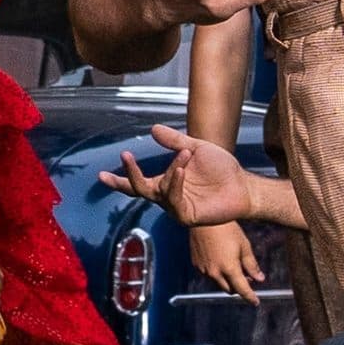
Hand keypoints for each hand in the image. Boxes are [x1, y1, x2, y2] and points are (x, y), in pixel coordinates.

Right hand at [98, 124, 273, 230]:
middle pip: (139, 190)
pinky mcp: (187, 216)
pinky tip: (182, 169)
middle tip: (126, 155)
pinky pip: (174, 198)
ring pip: (160, 190)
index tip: (100, 175)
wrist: (242, 185)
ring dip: (171, 171)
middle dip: (130, 174)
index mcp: (165, 182)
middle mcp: (167, 197)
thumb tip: (153, 129)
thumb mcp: (195, 148)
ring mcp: (176, 208)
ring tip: (185, 156)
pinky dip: (175, 182)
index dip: (119, 180)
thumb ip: (174, 141)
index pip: (136, 184)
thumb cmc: (221, 169)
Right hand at [187, 220, 262, 297]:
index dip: (250, 297)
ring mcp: (203, 269)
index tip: (255, 302)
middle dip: (239, 287)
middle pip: (229, 290)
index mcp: (229, 268)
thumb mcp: (244, 245)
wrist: (203, 217)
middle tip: (248, 278)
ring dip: (227, 280)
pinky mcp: (196, 264)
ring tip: (234, 266)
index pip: (242, 290)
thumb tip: (260, 279)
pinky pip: (208, 275)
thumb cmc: (226, 228)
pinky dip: (217, 273)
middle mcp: (215, 272)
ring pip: (218, 283)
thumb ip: (252, 265)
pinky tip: (220, 260)